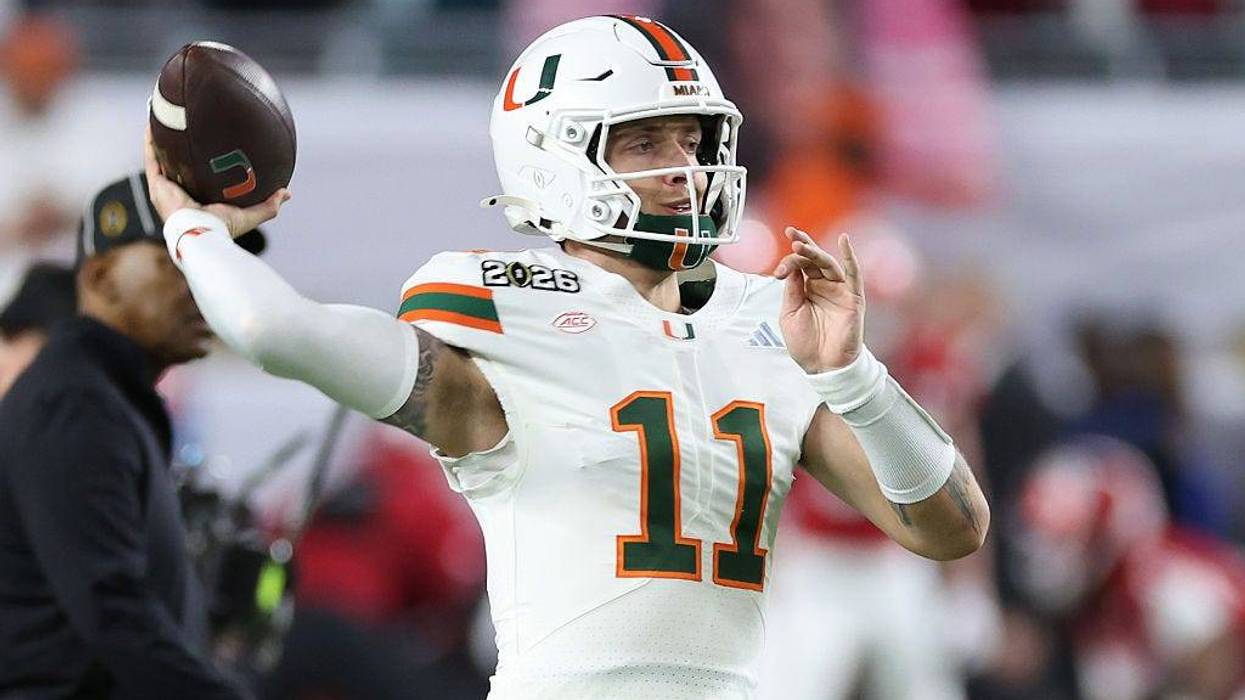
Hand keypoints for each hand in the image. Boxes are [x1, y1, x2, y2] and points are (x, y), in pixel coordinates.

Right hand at [144, 125, 289, 236]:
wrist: (200, 232)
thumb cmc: (223, 227)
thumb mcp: (250, 214)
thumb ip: (269, 205)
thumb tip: (286, 193)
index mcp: (200, 200)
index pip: (200, 178)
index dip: (202, 165)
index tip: (209, 148)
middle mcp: (181, 193)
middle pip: (179, 166)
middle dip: (180, 149)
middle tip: (185, 127)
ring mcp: (167, 189)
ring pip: (162, 159)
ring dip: (161, 140)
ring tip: (163, 118)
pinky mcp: (156, 185)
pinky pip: (152, 158)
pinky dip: (151, 142)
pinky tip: (153, 123)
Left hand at [773, 228, 863, 372]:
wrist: (822, 366)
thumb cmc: (806, 344)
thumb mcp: (789, 314)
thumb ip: (792, 290)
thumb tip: (791, 267)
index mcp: (806, 290)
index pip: (799, 266)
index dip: (788, 263)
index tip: (778, 272)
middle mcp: (823, 287)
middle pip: (812, 260)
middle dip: (801, 247)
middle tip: (791, 236)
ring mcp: (838, 291)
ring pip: (828, 264)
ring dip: (815, 252)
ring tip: (801, 245)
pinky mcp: (852, 298)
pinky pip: (854, 274)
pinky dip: (850, 257)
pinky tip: (844, 241)